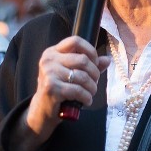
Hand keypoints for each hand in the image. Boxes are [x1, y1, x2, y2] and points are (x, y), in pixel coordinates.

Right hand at [15, 36, 109, 150]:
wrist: (42, 110)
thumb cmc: (59, 89)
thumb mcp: (72, 73)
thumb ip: (89, 65)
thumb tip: (107, 59)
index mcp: (53, 52)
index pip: (75, 41)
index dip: (91, 51)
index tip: (95, 63)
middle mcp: (49, 60)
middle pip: (83, 60)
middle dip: (94, 73)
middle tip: (94, 82)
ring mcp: (48, 73)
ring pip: (82, 76)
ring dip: (92, 87)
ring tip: (91, 93)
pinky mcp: (51, 88)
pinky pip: (78, 90)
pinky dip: (86, 97)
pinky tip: (86, 101)